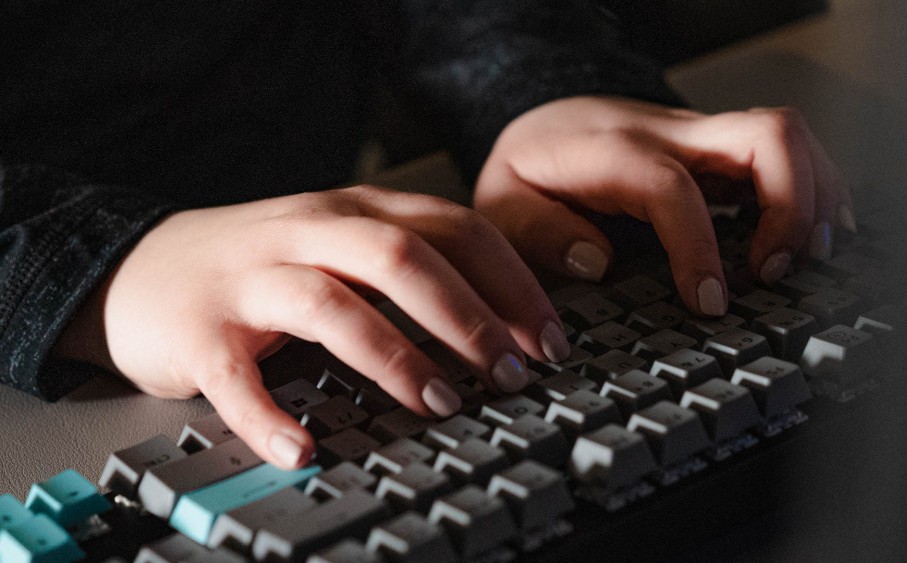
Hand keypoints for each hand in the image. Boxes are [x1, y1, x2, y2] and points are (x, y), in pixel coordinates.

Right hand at [54, 185, 568, 467]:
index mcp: (354, 212)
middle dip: (470, 318)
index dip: (513, 284)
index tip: (551, 339)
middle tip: (512, 374)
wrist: (138, 266)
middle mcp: (308, 234)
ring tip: (443, 404)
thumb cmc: (258, 264)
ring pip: (335, 308)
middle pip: (403, 258)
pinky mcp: (201, 333)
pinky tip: (305, 452)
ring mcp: (253, 281)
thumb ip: (408, 264)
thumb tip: (503, 317)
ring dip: (397, 359)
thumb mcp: (338, 245)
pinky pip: (240, 379)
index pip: (453, 229)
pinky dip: (274, 419)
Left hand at [474, 96, 853, 315]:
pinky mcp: (720, 152)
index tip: (708, 302)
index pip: (673, 188)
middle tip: (777, 272)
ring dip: (815, 197)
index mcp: (613, 152)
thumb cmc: (528, 171)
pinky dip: (814, 190)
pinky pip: (786, 153)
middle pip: (763, 136)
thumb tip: (597, 262)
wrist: (544, 124)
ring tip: (809, 259)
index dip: (699, 247)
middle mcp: (669, 136)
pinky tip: (816, 234)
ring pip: (787, 137)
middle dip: (791, 207)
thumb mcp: (503, 207)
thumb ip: (540, 234)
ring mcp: (702, 138)